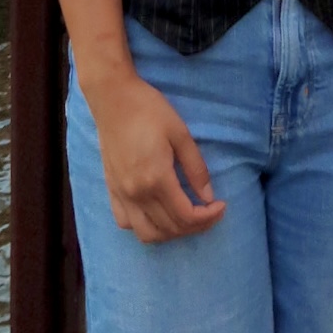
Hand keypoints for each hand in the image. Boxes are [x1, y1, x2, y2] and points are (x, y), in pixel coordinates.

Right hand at [83, 68, 225, 243]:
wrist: (113, 98)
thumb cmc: (149, 110)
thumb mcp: (180, 133)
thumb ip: (195, 167)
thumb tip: (208, 196)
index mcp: (156, 179)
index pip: (186, 216)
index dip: (208, 217)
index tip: (221, 206)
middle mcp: (137, 194)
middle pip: (170, 228)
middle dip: (196, 226)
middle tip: (210, 212)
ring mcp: (121, 195)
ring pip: (147, 234)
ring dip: (171, 233)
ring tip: (187, 218)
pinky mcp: (111, 190)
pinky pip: (126, 223)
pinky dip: (145, 227)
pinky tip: (157, 215)